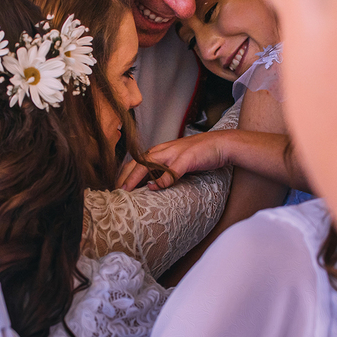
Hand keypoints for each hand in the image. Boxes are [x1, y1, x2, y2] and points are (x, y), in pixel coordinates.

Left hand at [117, 130, 234, 189]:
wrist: (221, 144)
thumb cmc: (200, 154)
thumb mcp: (178, 162)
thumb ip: (164, 171)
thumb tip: (152, 185)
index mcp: (160, 151)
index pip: (136, 162)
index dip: (124, 174)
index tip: (117, 188)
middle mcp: (164, 150)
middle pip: (137, 163)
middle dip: (124, 177)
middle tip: (116, 192)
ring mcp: (175, 153)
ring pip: (149, 164)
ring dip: (136, 177)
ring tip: (126, 190)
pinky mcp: (187, 158)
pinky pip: (172, 170)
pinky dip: (162, 179)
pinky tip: (155, 187)